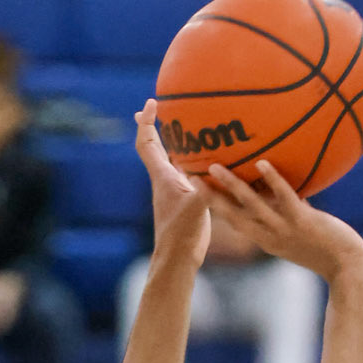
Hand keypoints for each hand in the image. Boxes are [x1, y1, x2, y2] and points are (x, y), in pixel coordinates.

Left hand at [136, 101, 209, 269]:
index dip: (146, 122)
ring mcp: (173, 190)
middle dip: (152, 126)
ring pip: (169, 159)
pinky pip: (184, 172)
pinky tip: (202, 159)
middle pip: (153, 146)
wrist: (177, 259)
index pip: (147, 143)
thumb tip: (215, 174)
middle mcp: (165, 179)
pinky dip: (189, 160)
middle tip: (152, 108)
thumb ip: (205, 191)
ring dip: (171, 142)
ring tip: (180, 127)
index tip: (151, 104)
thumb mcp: (197, 209)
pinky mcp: (184, 199)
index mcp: (163, 176)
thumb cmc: (182, 235)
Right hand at [206, 158, 362, 283]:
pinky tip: (262, 163)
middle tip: (192, 178)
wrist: (346, 267)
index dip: (215, 206)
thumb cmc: (326, 251)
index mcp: (265, 240)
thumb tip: (279, 192)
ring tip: (215, 167)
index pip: (233, 221)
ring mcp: (284, 229)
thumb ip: (285, 216)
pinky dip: (272, 179)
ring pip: (252, 204)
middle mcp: (268, 236)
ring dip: (232, 185)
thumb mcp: (297, 236)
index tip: (199, 191)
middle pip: (232, 214)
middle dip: (211, 197)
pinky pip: (284, 197)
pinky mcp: (302, 221)